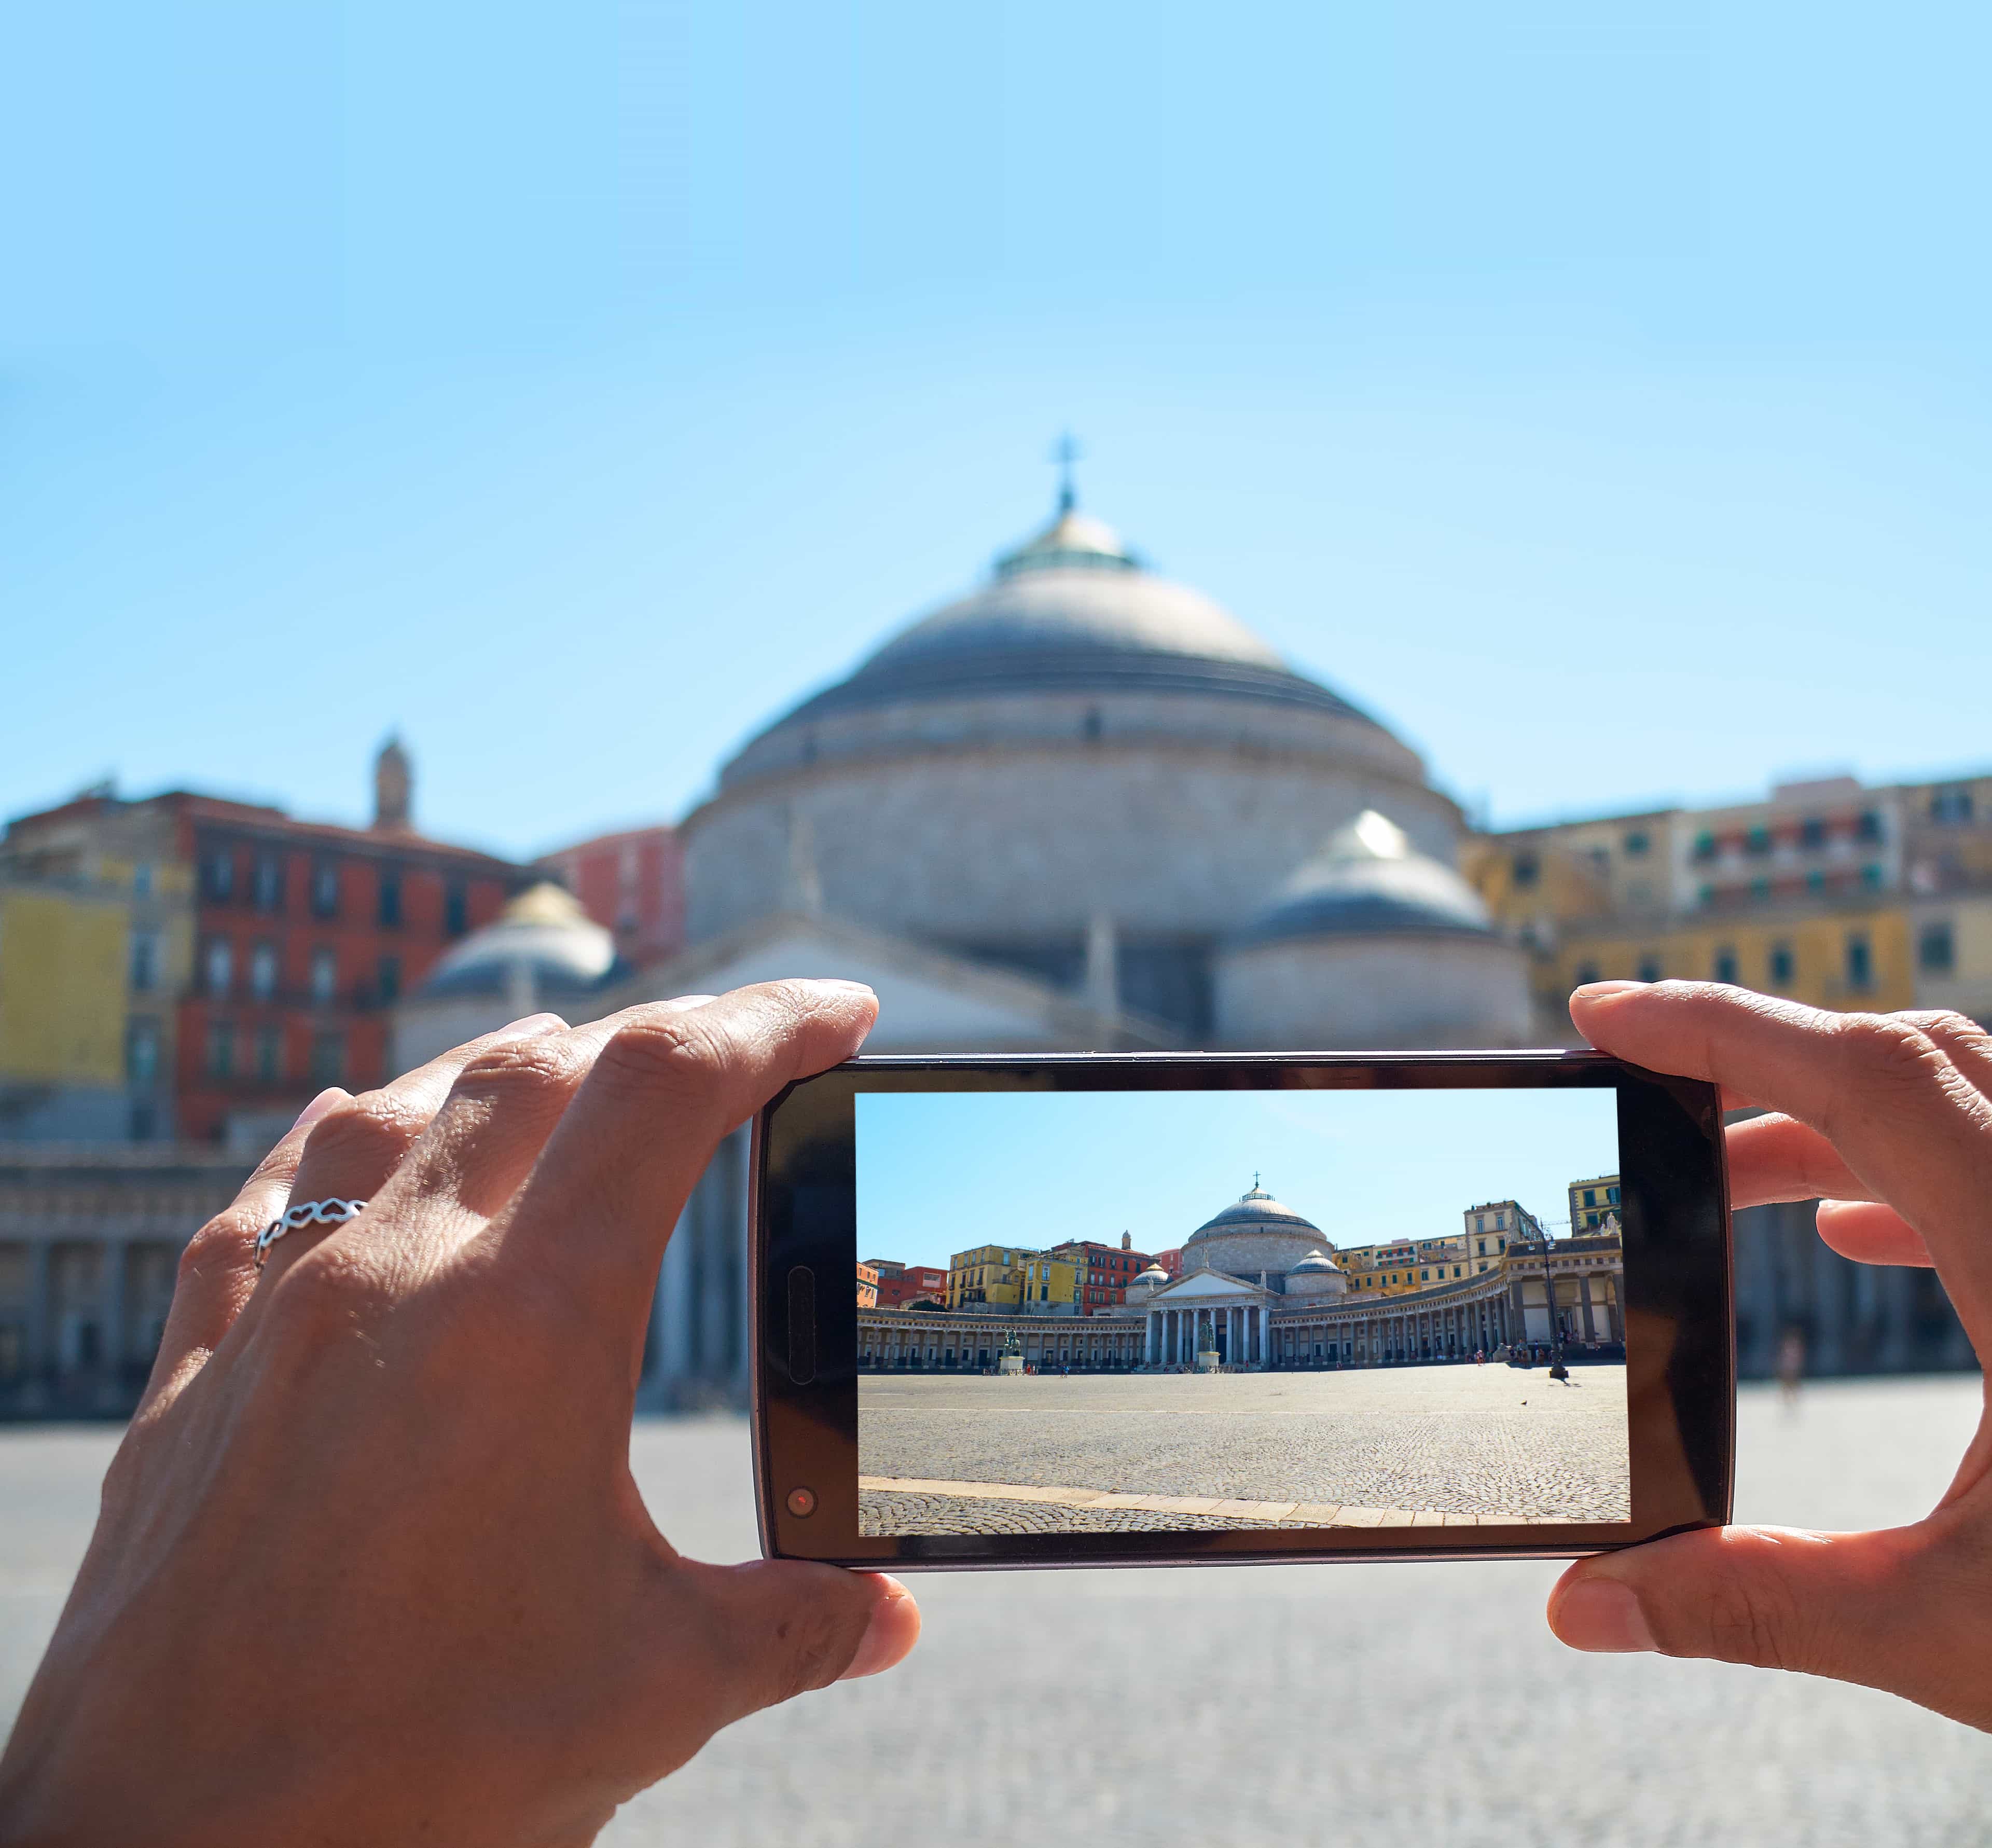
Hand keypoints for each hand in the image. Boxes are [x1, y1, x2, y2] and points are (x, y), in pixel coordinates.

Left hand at [0, 981, 920, 1845]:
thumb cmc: (411, 1776)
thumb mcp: (650, 1692)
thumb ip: (794, 1627)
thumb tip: (893, 1617)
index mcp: (533, 1324)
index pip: (674, 1087)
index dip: (775, 1023)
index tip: (844, 1014)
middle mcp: (398, 1276)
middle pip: (547, 1062)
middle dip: (663, 1033)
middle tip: (735, 1058)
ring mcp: (279, 1310)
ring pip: (402, 1102)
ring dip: (509, 1068)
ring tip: (573, 1072)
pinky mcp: (196, 1369)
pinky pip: (271, 1189)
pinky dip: (347, 1136)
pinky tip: (364, 1138)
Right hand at [1547, 981, 1991, 1730]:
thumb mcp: (1961, 1631)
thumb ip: (1760, 1603)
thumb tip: (1585, 1603)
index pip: (1866, 1076)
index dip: (1723, 1026)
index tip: (1607, 1014)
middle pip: (1917, 1063)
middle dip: (1763, 1070)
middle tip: (1654, 1110)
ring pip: (1975, 1105)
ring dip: (1841, 1122)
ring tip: (1737, 1181)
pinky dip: (1919, 1170)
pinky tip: (1859, 1237)